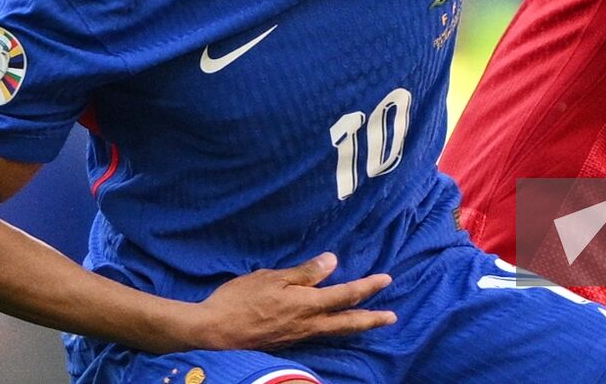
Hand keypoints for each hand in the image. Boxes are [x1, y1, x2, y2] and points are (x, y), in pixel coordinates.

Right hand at [184, 252, 394, 350]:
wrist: (213, 332)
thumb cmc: (239, 300)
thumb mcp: (272, 278)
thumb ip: (304, 273)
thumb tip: (333, 261)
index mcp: (306, 305)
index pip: (345, 295)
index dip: (368, 287)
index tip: (386, 279)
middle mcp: (307, 325)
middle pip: (347, 323)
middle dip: (371, 318)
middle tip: (392, 317)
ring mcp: (297, 337)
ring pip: (334, 332)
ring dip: (355, 326)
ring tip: (370, 322)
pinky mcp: (286, 343)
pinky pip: (318, 336)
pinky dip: (333, 331)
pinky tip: (332, 327)